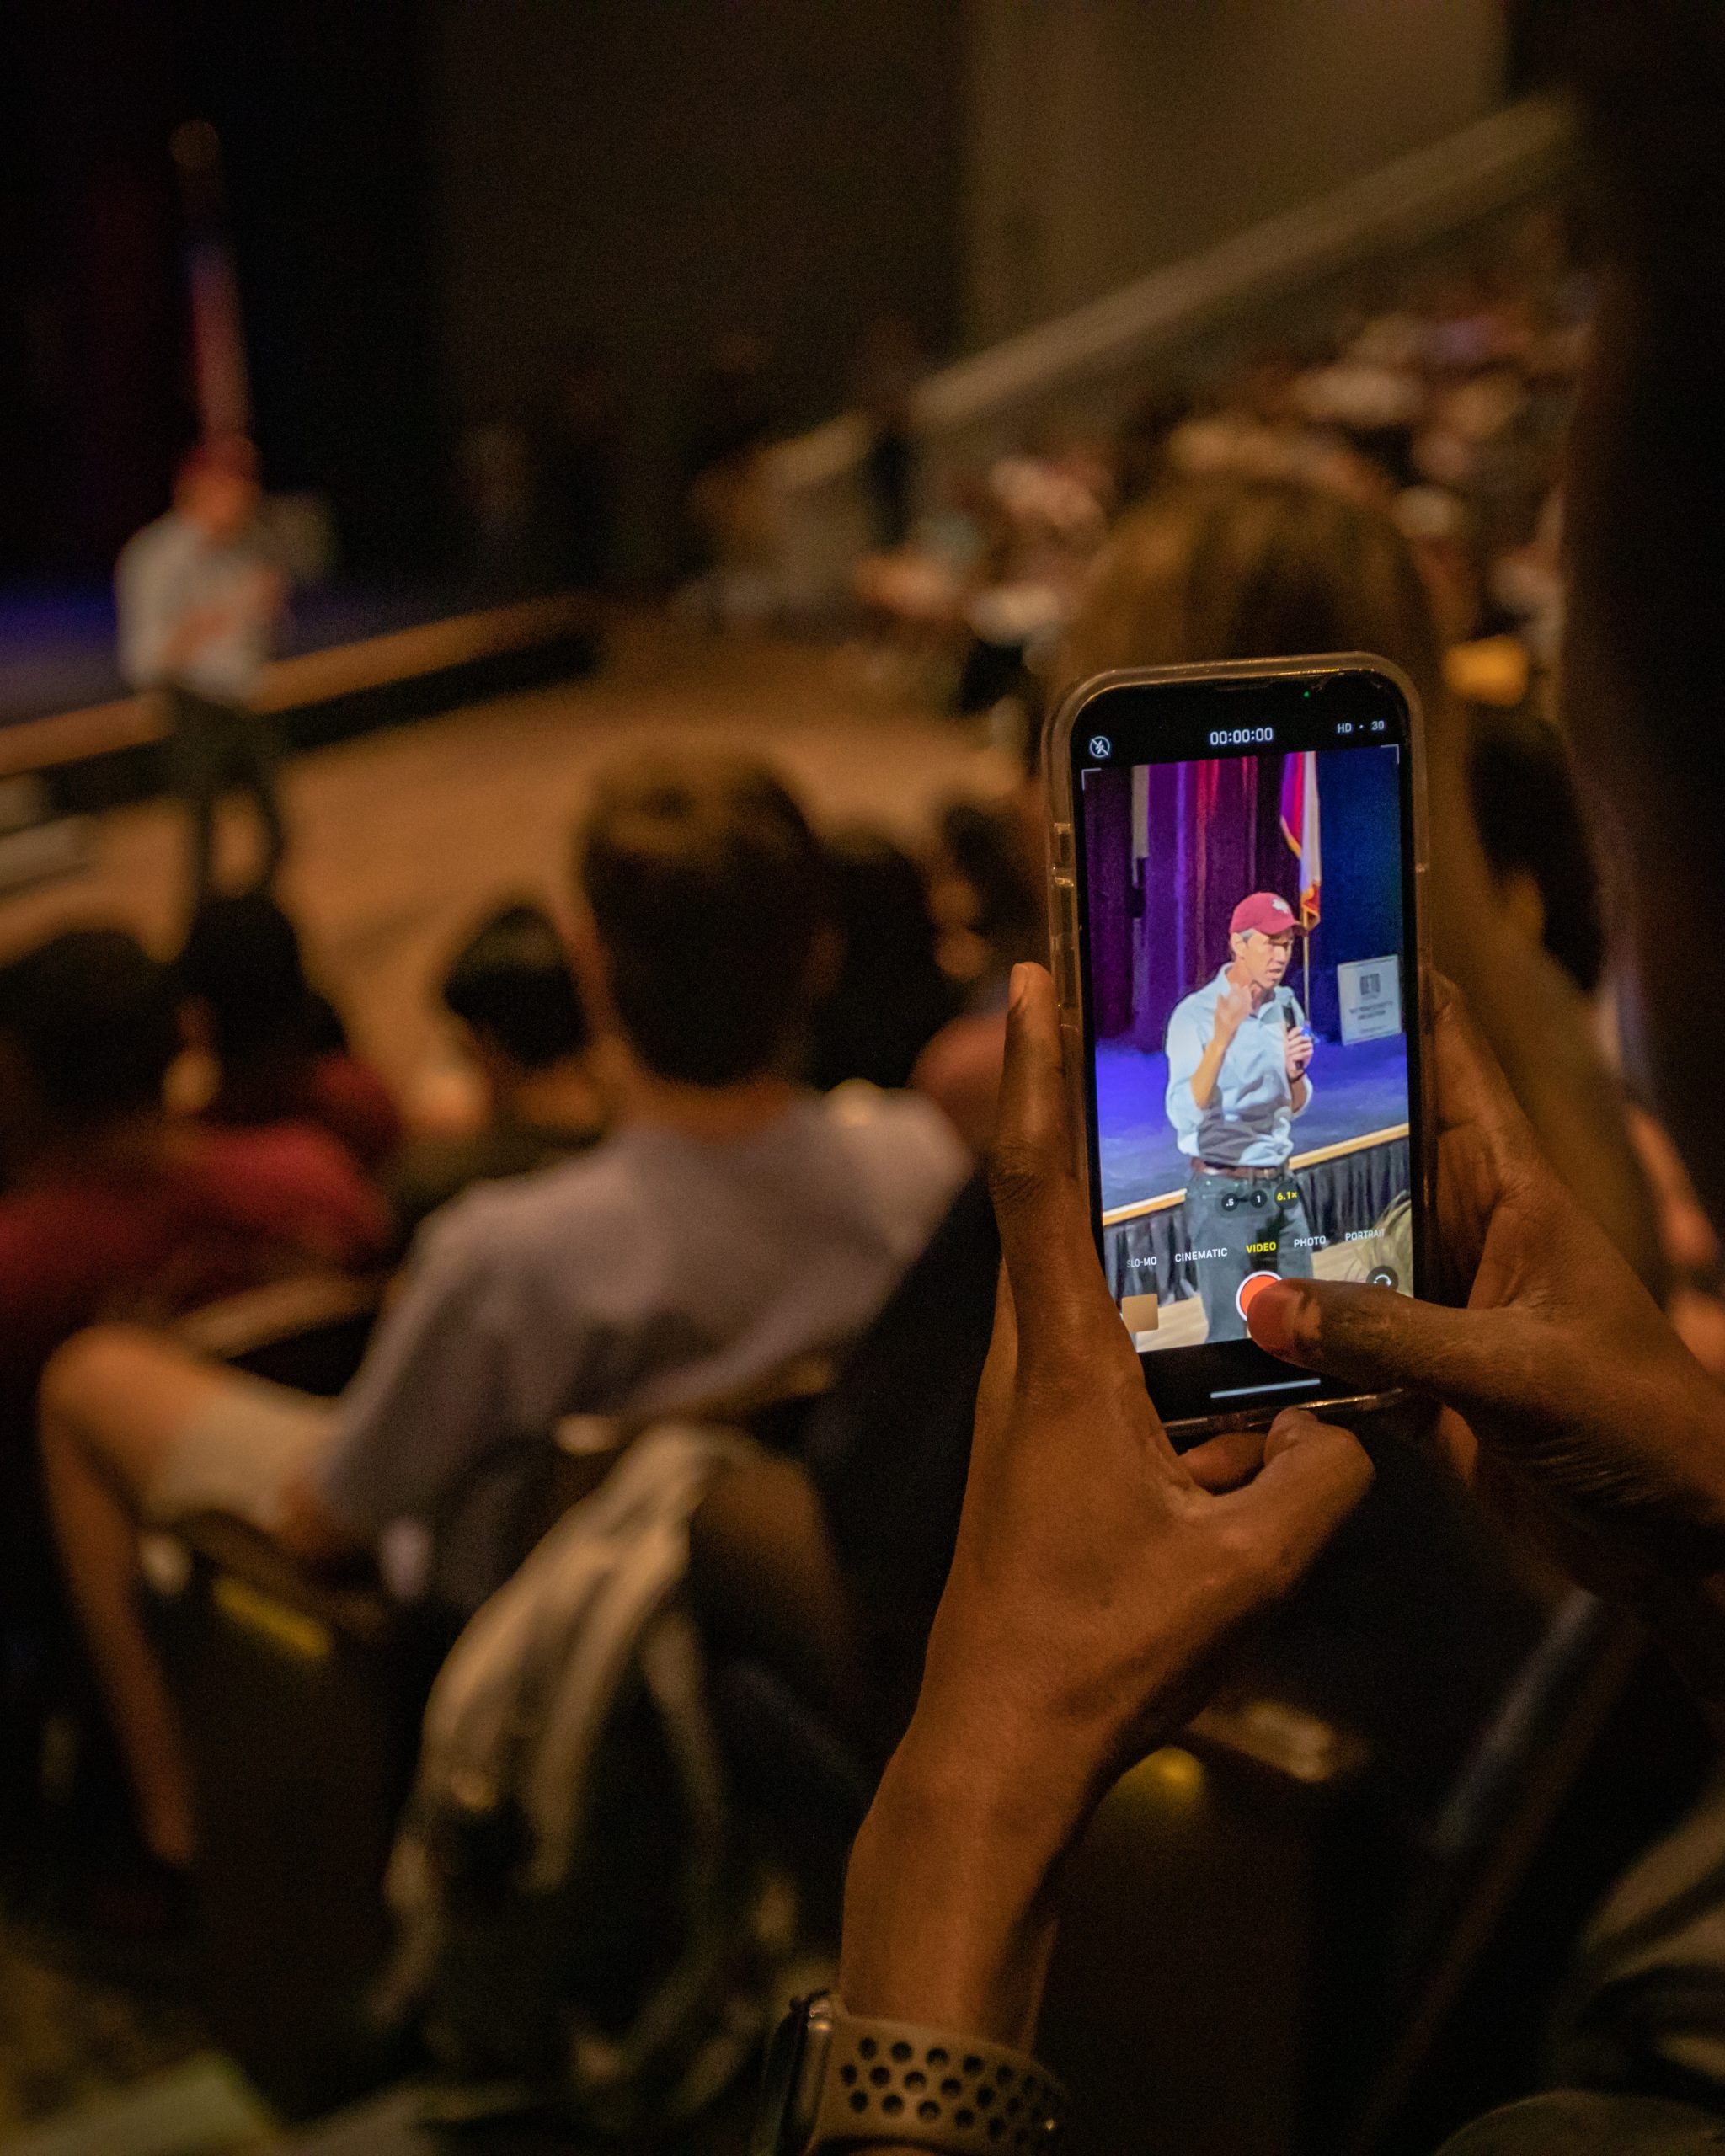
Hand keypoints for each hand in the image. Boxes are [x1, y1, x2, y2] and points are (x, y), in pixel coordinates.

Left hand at [840, 963, 1371, 2042]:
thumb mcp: (1244, 1566)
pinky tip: (1210, 1331)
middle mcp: (1029, 1365)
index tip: (1029, 975)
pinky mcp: (1036, 1450)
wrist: (999, 1743)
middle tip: (1130, 1025)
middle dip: (1079, 1108)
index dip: (1037, 1072)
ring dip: (1114, 1215)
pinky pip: (1092, 1346)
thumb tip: (1356, 1415)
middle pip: (1049, 1205)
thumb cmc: (1103, 1650)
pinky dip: (1140, 1311)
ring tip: (1190, 1159)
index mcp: (1064, 1366)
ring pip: (1073, 1280)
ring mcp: (1025, 1408)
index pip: (1040, 1185)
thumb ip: (1319, 1478)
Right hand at [1246, 982, 1724, 1675]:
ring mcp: (1441, 1309)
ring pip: (1339, 1250)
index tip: (1304, 944)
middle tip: (1188, 1073)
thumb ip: (1390, 1336)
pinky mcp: (1423, 1385)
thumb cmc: (1635, 1425)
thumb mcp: (1516, 1371)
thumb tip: (1262, 1304)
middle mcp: (1467, 1233)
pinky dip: (1284, 1345)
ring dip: (1272, 1235)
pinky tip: (1214, 1333)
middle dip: (1291, 1115)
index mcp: (1511, 1192)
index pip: (1449, 1061)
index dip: (1389, 994)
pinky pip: (1337, 1347)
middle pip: (1368, 1150)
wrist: (1682, 1542)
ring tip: (1170, 1193)